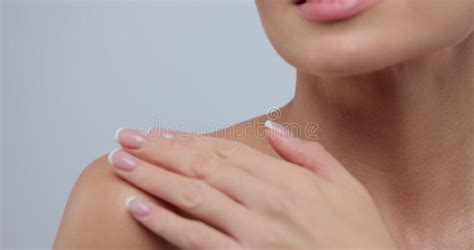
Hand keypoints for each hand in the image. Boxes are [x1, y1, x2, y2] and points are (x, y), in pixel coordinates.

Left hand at [108, 121, 395, 248]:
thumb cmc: (361, 240)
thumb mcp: (347, 186)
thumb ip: (309, 153)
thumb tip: (276, 129)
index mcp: (289, 180)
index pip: (227, 150)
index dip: (189, 140)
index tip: (160, 132)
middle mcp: (267, 201)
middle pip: (201, 166)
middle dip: (159, 151)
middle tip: (126, 139)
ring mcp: (253, 232)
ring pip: (191, 196)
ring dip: (152, 177)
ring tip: (122, 163)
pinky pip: (195, 238)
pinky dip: (164, 220)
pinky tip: (138, 206)